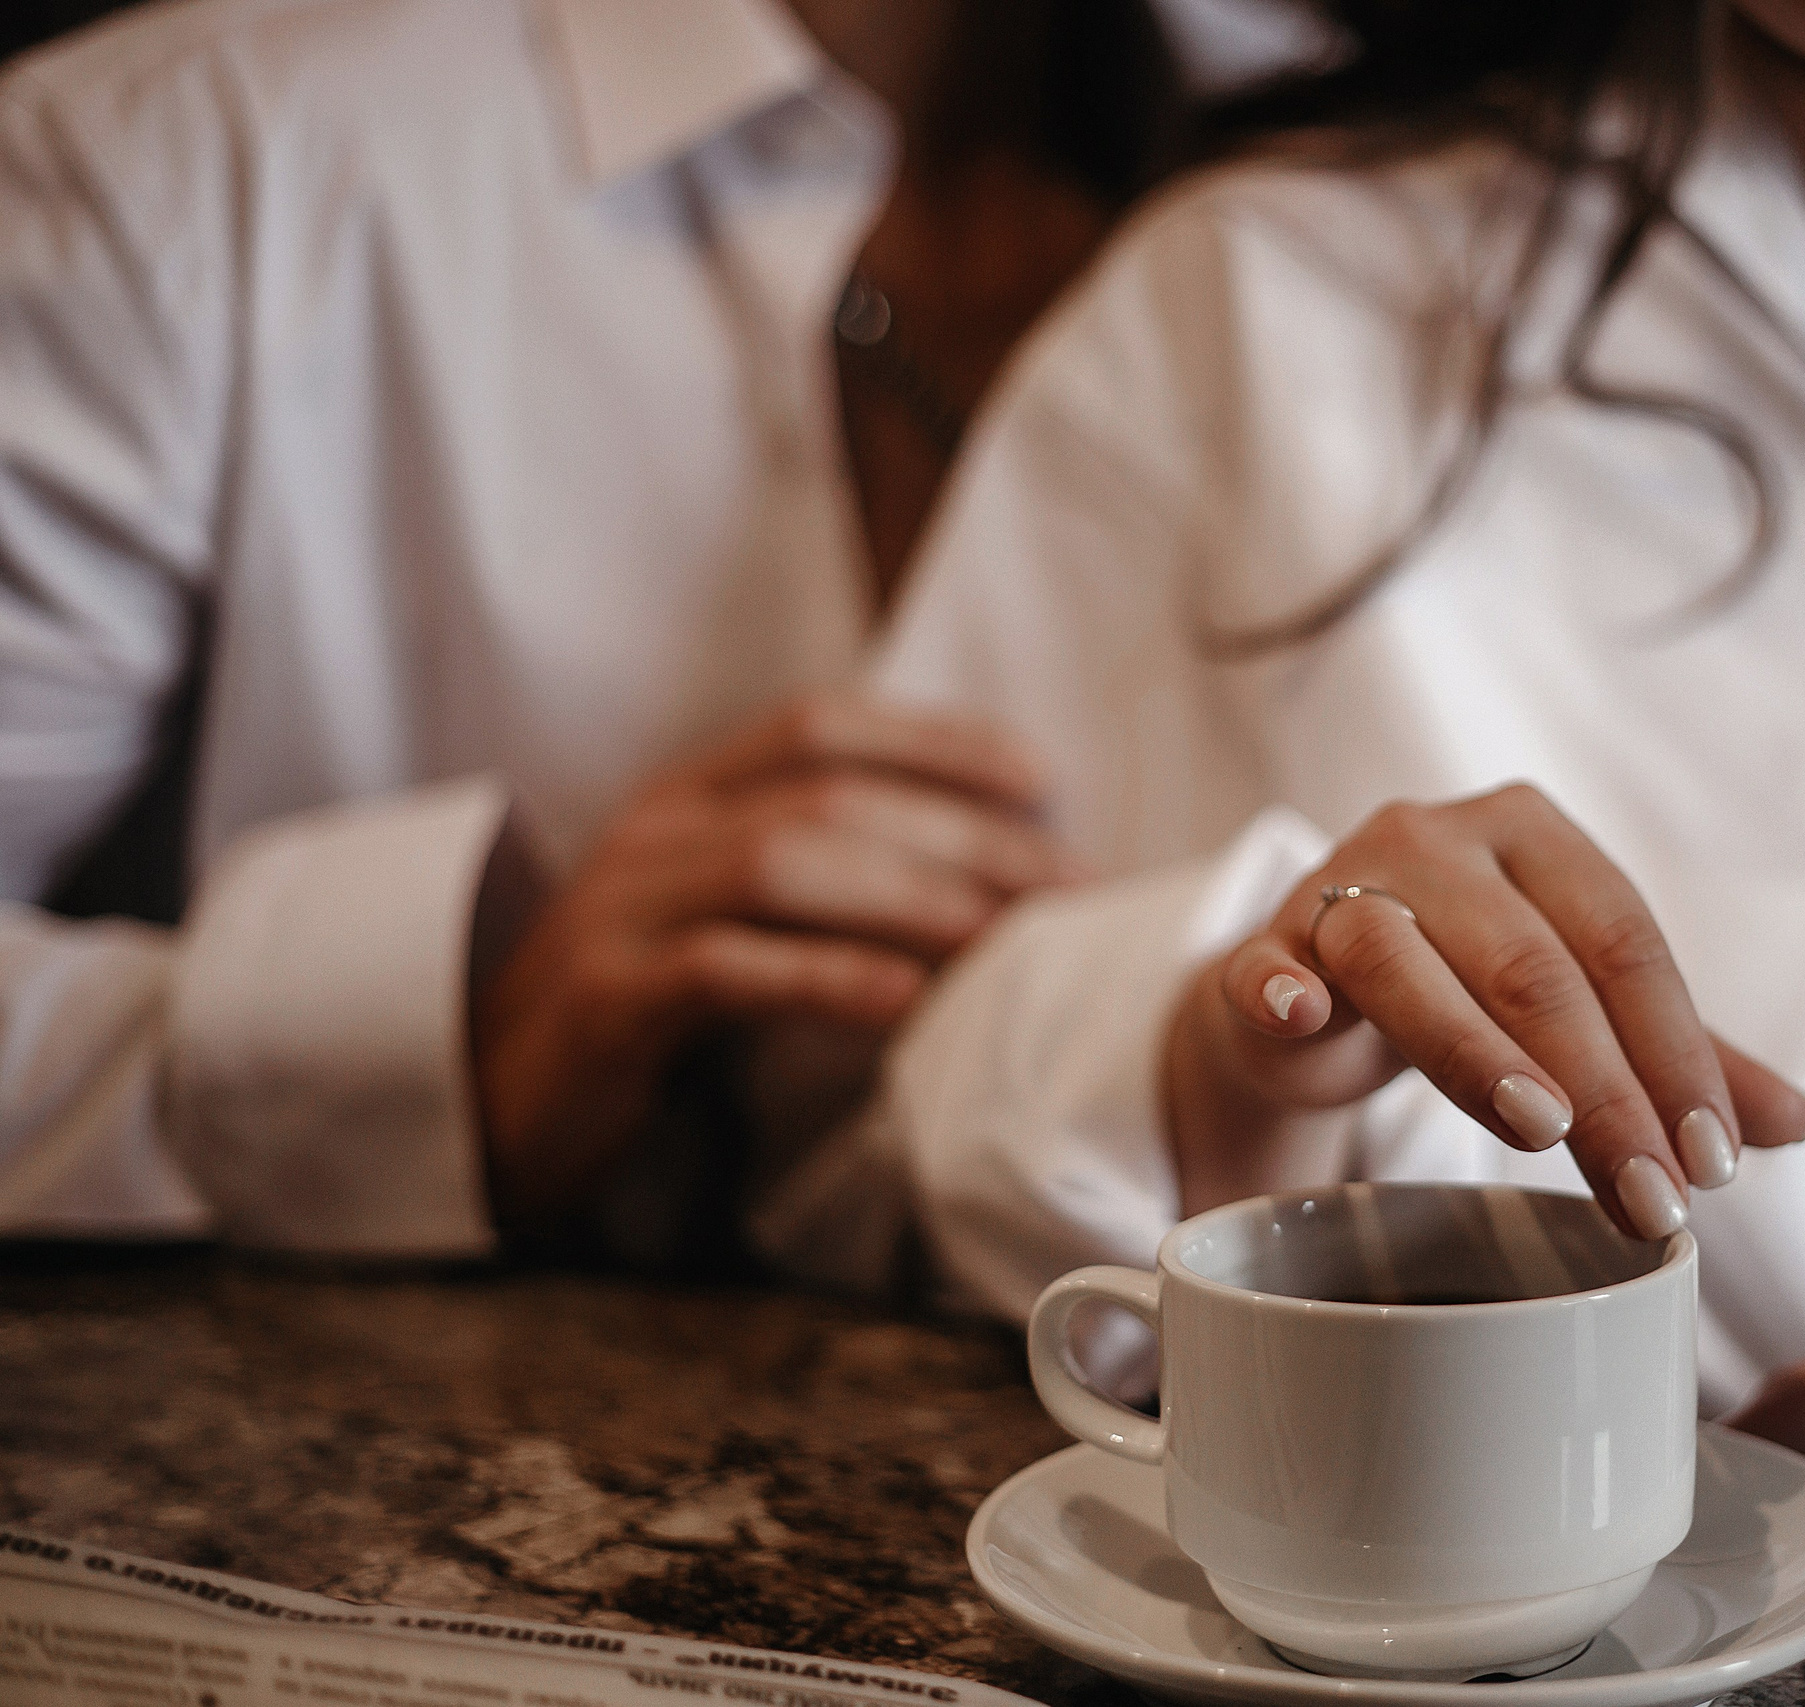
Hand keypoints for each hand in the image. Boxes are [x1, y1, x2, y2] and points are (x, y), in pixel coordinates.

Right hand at [472, 689, 1074, 1224]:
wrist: (489, 1109)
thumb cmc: (639, 1014)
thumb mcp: (726, 924)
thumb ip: (821, 888)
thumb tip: (983, 890)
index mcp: (685, 798)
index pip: (817, 726)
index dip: (931, 737)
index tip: (1036, 776)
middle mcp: (652, 834)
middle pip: (827, 800)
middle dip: (961, 837)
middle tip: (1064, 889)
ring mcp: (620, 912)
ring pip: (781, 866)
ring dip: (910, 900)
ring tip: (1004, 942)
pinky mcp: (604, 1002)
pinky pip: (725, 970)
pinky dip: (825, 979)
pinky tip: (906, 1005)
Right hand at [1163, 784, 1804, 1235]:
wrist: (1307, 990)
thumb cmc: (1459, 986)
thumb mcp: (1574, 1013)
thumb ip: (1675, 1059)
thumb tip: (1797, 1126)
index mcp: (1534, 836)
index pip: (1624, 941)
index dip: (1675, 1051)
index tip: (1713, 1164)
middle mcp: (1439, 839)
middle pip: (1533, 964)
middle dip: (1602, 1091)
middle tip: (1649, 1197)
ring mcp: (1341, 884)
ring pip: (1406, 958)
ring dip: (1470, 1048)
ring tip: (1536, 1128)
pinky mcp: (1264, 948)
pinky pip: (1269, 965)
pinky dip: (1284, 990)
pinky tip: (1303, 1020)